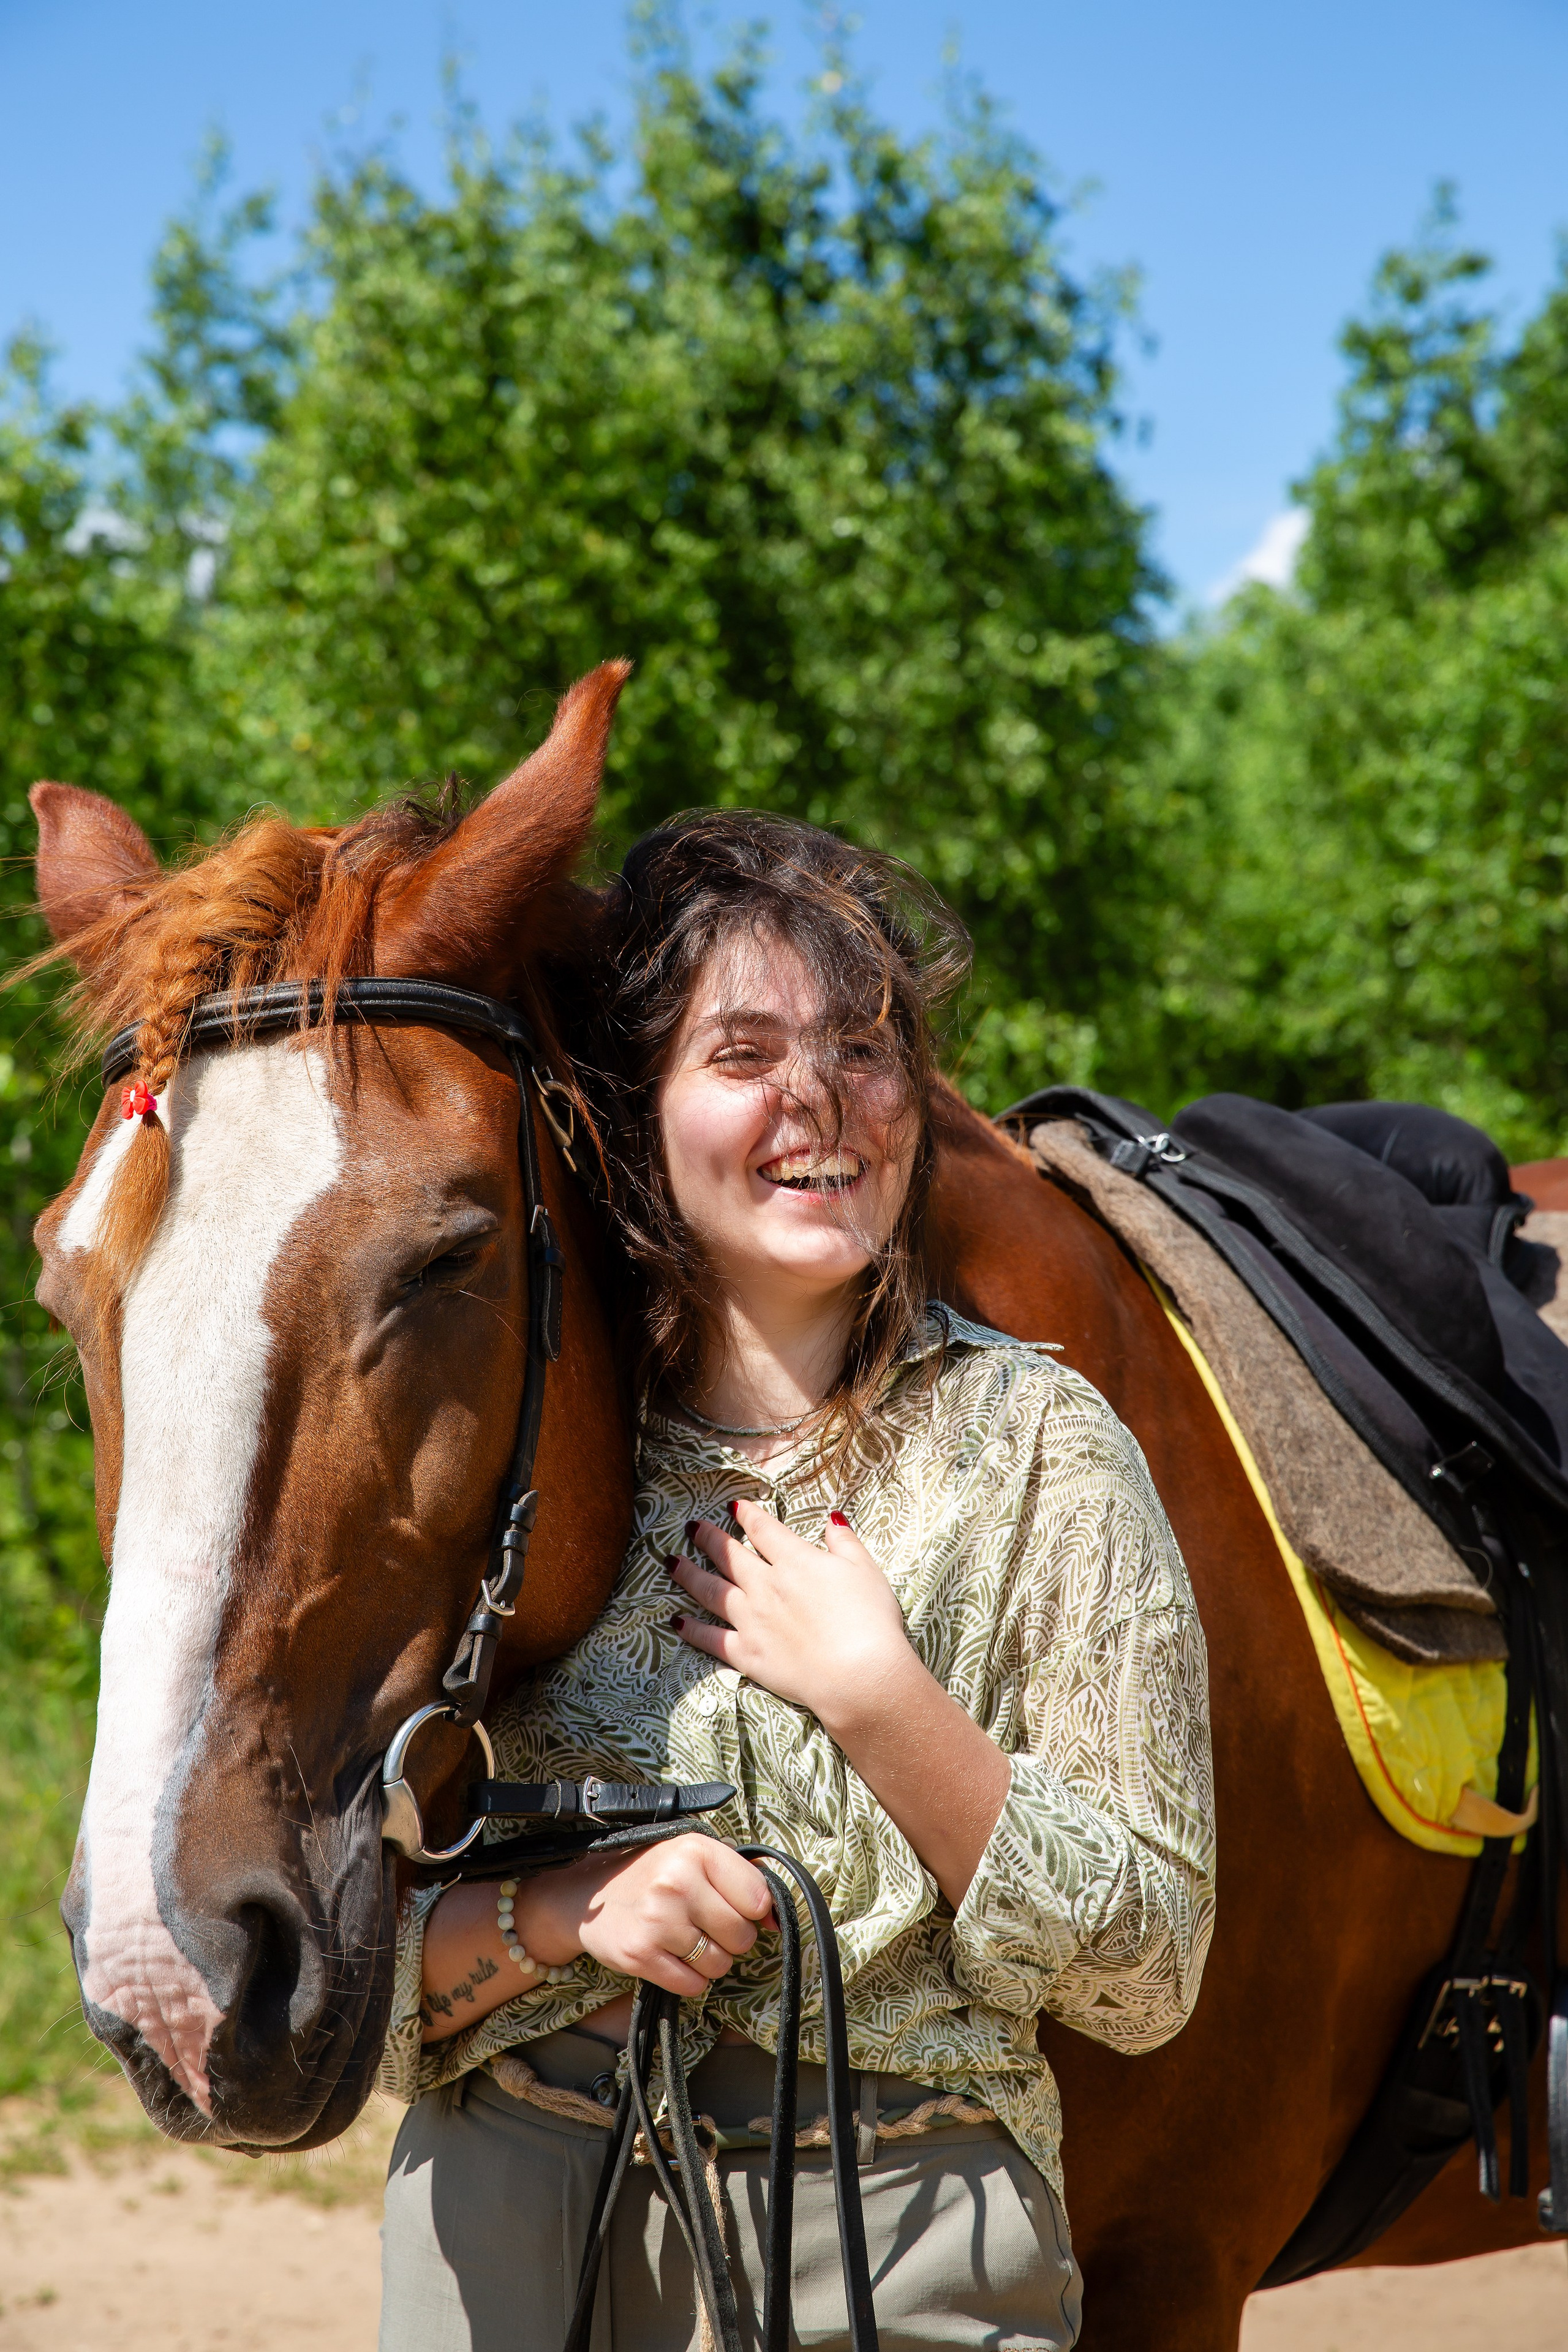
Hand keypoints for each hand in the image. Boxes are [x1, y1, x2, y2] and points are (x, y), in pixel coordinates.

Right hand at [539, 1832, 776, 1999]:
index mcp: (696, 1850)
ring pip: (719, 1964)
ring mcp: (658, 1920)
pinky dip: (688, 1978)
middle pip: (742, 1936)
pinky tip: (670, 1956)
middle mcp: (677, 1882)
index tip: (732, 1906)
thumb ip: (739, 1878)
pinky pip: (693, 1985)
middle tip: (704, 1925)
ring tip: (684, 1939)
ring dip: (708, 1960)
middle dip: (730, 1938)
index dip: (751, 1910)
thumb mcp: (693, 1857)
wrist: (587, 1896)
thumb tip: (777, 1918)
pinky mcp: (640, 1955)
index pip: (758, 1898)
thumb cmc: (652, 1874)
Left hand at [669, 1499, 912, 1735]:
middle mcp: (765, 1586)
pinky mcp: (747, 1654)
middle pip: (729, 1556)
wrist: (859, 1674)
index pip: (764, 1530)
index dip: (747, 1515)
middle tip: (691, 1527)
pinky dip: (691, 1628)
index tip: (732, 1505)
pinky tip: (676, 1621)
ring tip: (670, 1562)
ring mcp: (752, 1621)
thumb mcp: (865, 1570)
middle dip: (708, 1538)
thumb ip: (844, 1543)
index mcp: (795, 1562)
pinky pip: (710, 1638)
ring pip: (710, 1591)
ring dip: (687, 1574)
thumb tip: (831, 1520)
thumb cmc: (869, 1620)